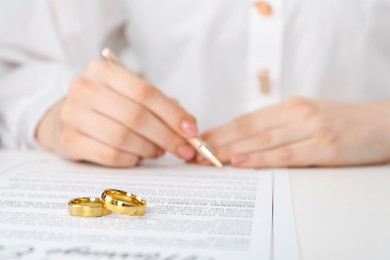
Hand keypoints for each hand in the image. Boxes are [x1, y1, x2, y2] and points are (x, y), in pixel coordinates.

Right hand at [36, 61, 197, 166]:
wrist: (65, 117)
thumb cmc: (108, 106)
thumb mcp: (131, 96)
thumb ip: (160, 106)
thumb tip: (188, 127)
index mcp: (103, 71)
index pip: (146, 93)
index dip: (173, 114)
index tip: (192, 131)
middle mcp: (84, 89)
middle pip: (136, 117)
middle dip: (167, 136)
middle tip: (184, 149)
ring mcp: (72, 115)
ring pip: (123, 138)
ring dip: (149, 149)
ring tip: (159, 151)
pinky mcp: (68, 141)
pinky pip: (109, 155)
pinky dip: (131, 159)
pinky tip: (138, 157)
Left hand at [201, 97, 389, 167]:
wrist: (383, 123)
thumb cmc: (342, 122)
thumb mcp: (308, 116)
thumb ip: (280, 125)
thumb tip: (247, 140)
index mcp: (290, 106)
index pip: (247, 119)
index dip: (221, 130)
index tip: (200, 140)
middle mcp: (296, 113)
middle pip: (248, 129)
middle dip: (218, 141)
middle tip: (194, 152)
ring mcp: (310, 128)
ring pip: (261, 141)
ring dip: (231, 151)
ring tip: (208, 159)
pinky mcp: (324, 146)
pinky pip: (285, 154)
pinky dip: (260, 159)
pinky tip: (240, 163)